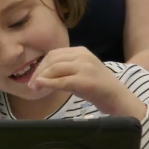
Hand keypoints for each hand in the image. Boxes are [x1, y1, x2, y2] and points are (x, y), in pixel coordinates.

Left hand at [28, 47, 146, 119]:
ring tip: (35, 87)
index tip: (34, 77)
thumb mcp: (79, 73)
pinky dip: (48, 83)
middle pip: (52, 60)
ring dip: (41, 78)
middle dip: (39, 72)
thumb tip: (39, 76)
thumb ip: (62, 70)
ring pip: (55, 69)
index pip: (54, 54)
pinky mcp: (85, 80)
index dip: (41, 65)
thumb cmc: (97, 88)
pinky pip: (61, 80)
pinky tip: (41, 86)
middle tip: (31, 84)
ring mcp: (85, 67)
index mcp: (80, 51)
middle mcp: (82, 56)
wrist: (118, 98)